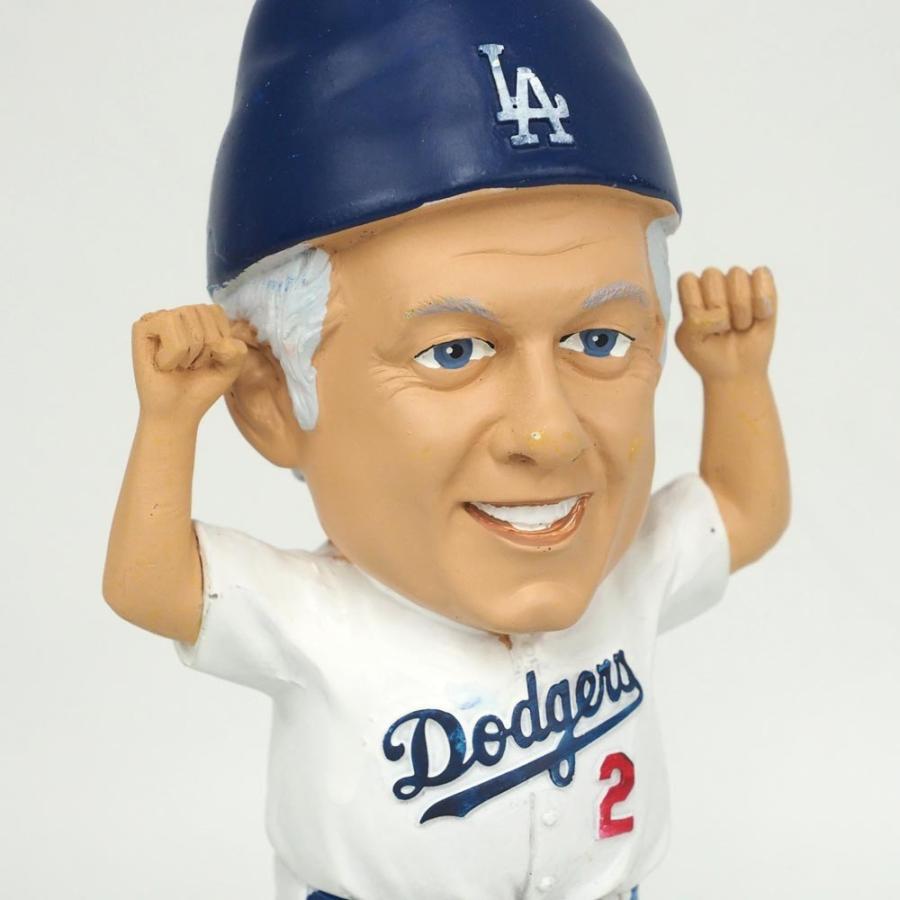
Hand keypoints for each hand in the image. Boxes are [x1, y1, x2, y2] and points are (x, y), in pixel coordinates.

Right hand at [132, 304, 246, 422]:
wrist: (177, 412)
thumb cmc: (201, 387)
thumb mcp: (230, 368)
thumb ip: (237, 350)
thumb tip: (216, 342)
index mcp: (202, 317)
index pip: (216, 311)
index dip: (218, 340)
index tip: (209, 358)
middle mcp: (180, 314)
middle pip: (201, 312)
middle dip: (203, 346)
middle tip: (191, 365)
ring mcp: (159, 318)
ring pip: (183, 316)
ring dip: (188, 351)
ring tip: (179, 364)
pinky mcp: (142, 328)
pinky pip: (166, 325)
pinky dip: (172, 354)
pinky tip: (164, 364)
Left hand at [675, 267, 776, 380]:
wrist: (736, 371)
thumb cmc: (708, 354)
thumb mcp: (688, 342)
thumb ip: (694, 322)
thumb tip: (721, 313)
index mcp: (689, 291)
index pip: (687, 280)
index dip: (696, 306)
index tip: (701, 328)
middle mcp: (712, 281)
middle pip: (711, 275)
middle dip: (720, 310)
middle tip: (723, 329)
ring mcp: (738, 281)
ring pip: (736, 275)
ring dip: (741, 309)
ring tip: (740, 325)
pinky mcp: (763, 283)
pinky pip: (762, 275)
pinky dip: (762, 303)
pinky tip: (759, 317)